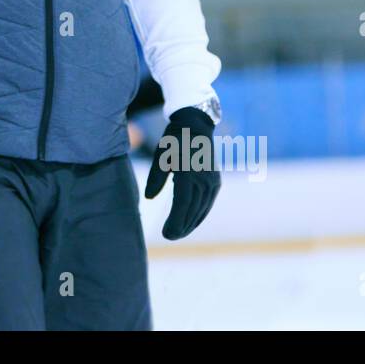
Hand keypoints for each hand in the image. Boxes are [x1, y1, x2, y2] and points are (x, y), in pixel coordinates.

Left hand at [143, 105, 220, 239]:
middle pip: (193, 210)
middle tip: (169, 237)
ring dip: (190, 223)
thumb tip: (149, 197)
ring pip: (201, 209)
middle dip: (181, 226)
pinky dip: (199, 215)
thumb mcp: (160, 156)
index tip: (167, 234)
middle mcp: (204, 179)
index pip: (183, 203)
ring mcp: (212, 181)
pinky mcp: (215, 182)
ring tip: (178, 234)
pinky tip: (191, 223)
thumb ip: (155, 177)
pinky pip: (207, 203)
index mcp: (188, 173)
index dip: (175, 221)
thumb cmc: (174, 140)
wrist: (196, 126)